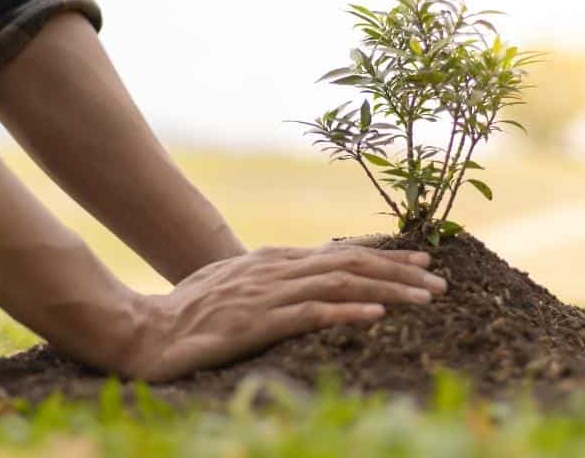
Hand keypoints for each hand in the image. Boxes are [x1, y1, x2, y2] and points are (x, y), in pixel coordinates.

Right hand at [114, 239, 446, 381]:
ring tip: (427, 297)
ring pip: (340, 283)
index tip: (421, 261)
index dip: (384, 257)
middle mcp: (276, 269)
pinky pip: (310, 313)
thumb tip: (307, 280)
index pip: (340, 254)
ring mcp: (267, 295)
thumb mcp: (236, 286)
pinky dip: (346, 311)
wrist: (144, 330)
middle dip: (400, 271)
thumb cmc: (188, 312)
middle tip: (440, 280)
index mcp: (274, 261)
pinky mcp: (256, 323)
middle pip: (351, 264)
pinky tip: (377, 315)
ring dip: (388, 288)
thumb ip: (272, 280)